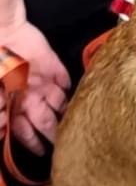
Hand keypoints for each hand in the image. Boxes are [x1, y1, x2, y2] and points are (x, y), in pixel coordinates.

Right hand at [0, 21, 69, 154]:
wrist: (1, 31)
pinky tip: (78, 96)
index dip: (32, 143)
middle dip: (54, 134)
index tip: (43, 154)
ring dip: (66, 113)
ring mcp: (41, 80)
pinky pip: (64, 78)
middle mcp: (28, 95)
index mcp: (12, 104)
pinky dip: (70, 87)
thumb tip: (4, 129)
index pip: (24, 131)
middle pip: (45, 120)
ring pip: (58, 102)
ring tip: (78, 126)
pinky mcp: (51, 64)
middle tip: (68, 146)